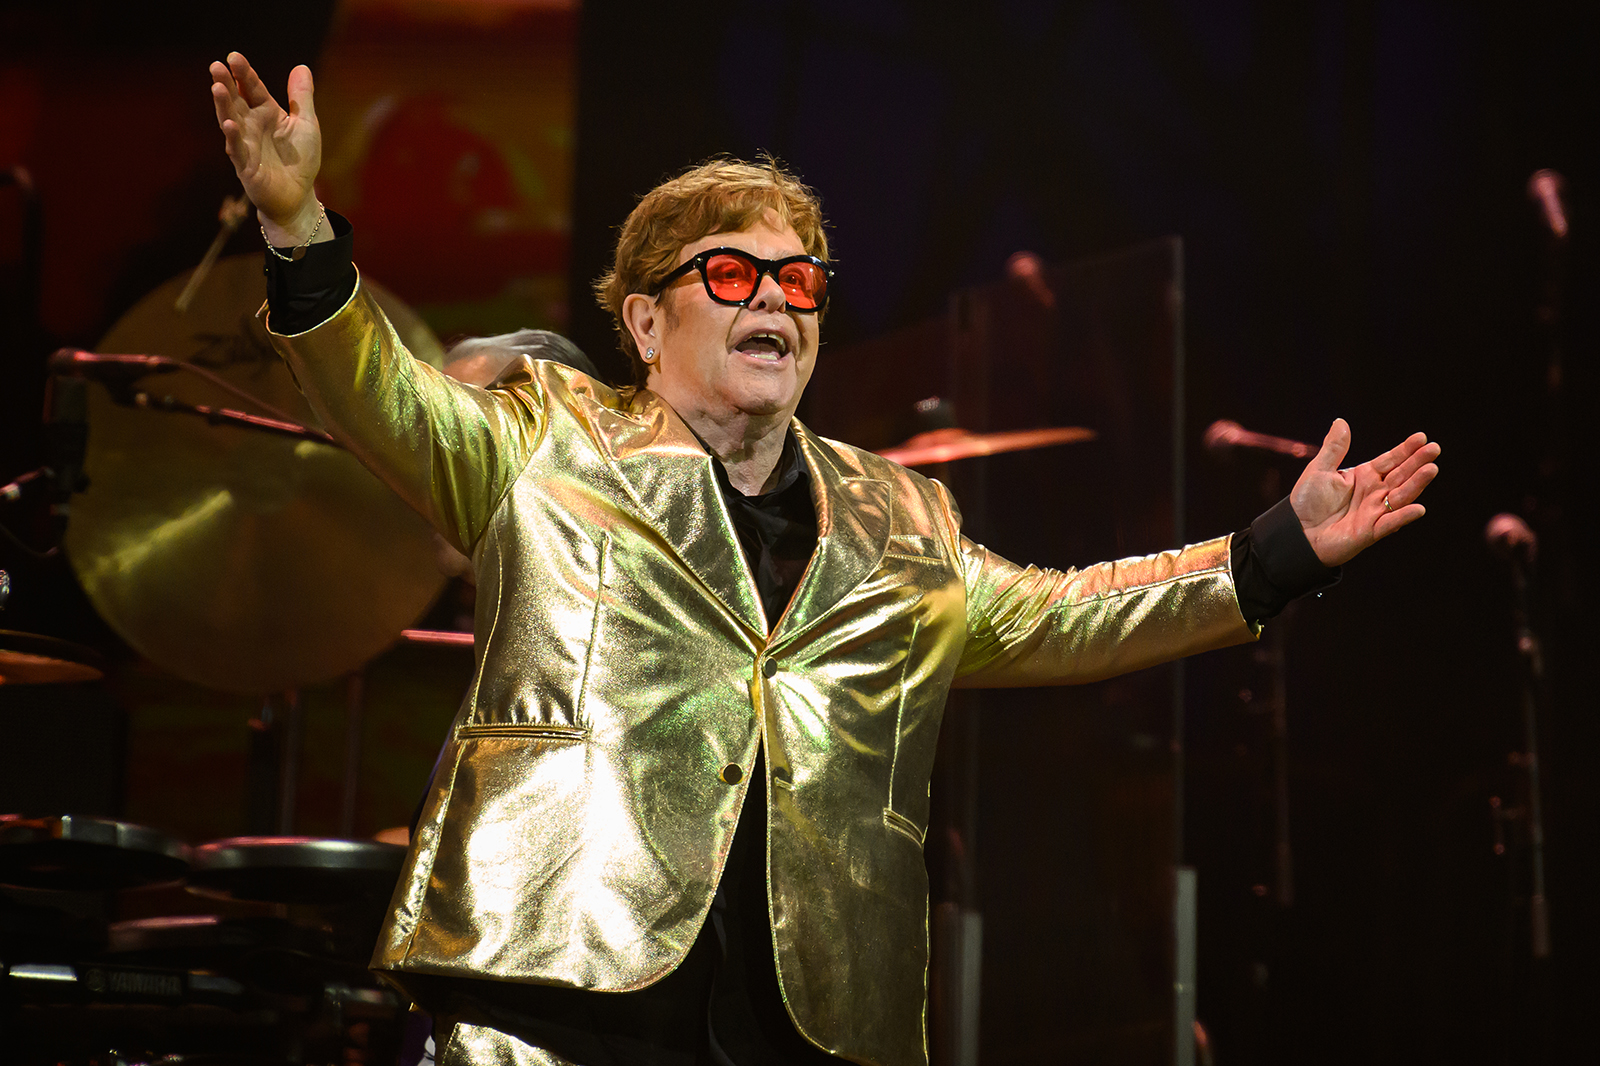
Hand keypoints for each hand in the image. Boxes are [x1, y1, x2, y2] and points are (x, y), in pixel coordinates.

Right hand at [209, 52, 322, 242]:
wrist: (298, 196)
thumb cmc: (300, 160)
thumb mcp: (307, 125)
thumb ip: (302, 98)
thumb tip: (301, 66)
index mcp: (266, 113)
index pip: (252, 88)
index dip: (244, 73)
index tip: (234, 56)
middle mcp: (251, 125)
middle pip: (236, 100)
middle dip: (226, 83)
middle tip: (216, 66)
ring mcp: (246, 144)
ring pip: (230, 120)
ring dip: (223, 105)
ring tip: (217, 87)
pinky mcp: (246, 166)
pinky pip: (238, 149)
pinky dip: (233, 137)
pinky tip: (229, 124)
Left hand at [1290, 418, 1440, 566]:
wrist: (1297, 532)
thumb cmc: (1308, 502)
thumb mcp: (1319, 470)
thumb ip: (1334, 448)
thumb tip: (1340, 421)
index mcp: (1365, 476)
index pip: (1391, 460)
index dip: (1406, 450)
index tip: (1422, 437)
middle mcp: (1375, 492)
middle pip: (1401, 475)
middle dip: (1418, 462)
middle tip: (1434, 449)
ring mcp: (1375, 511)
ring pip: (1401, 496)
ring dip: (1417, 484)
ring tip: (1431, 470)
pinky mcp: (1371, 531)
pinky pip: (1390, 522)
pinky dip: (1404, 516)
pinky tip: (1418, 508)